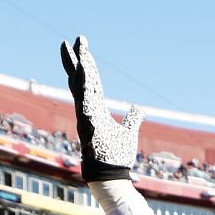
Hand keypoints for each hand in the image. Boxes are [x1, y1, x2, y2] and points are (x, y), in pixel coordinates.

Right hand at [59, 36, 141, 182]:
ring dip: (79, 66)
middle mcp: (86, 109)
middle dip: (77, 59)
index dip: (88, 65)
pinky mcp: (88, 122)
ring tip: (76, 47)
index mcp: (95, 109)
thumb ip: (133, 119)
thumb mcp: (128, 133)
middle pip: (80, 79)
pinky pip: (84, 99)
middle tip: (75, 38)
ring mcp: (85, 115)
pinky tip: (83, 70)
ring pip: (80, 86)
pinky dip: (84, 85)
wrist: (111, 175)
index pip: (91, 82)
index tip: (84, 48)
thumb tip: (138, 109)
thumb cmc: (116, 156)